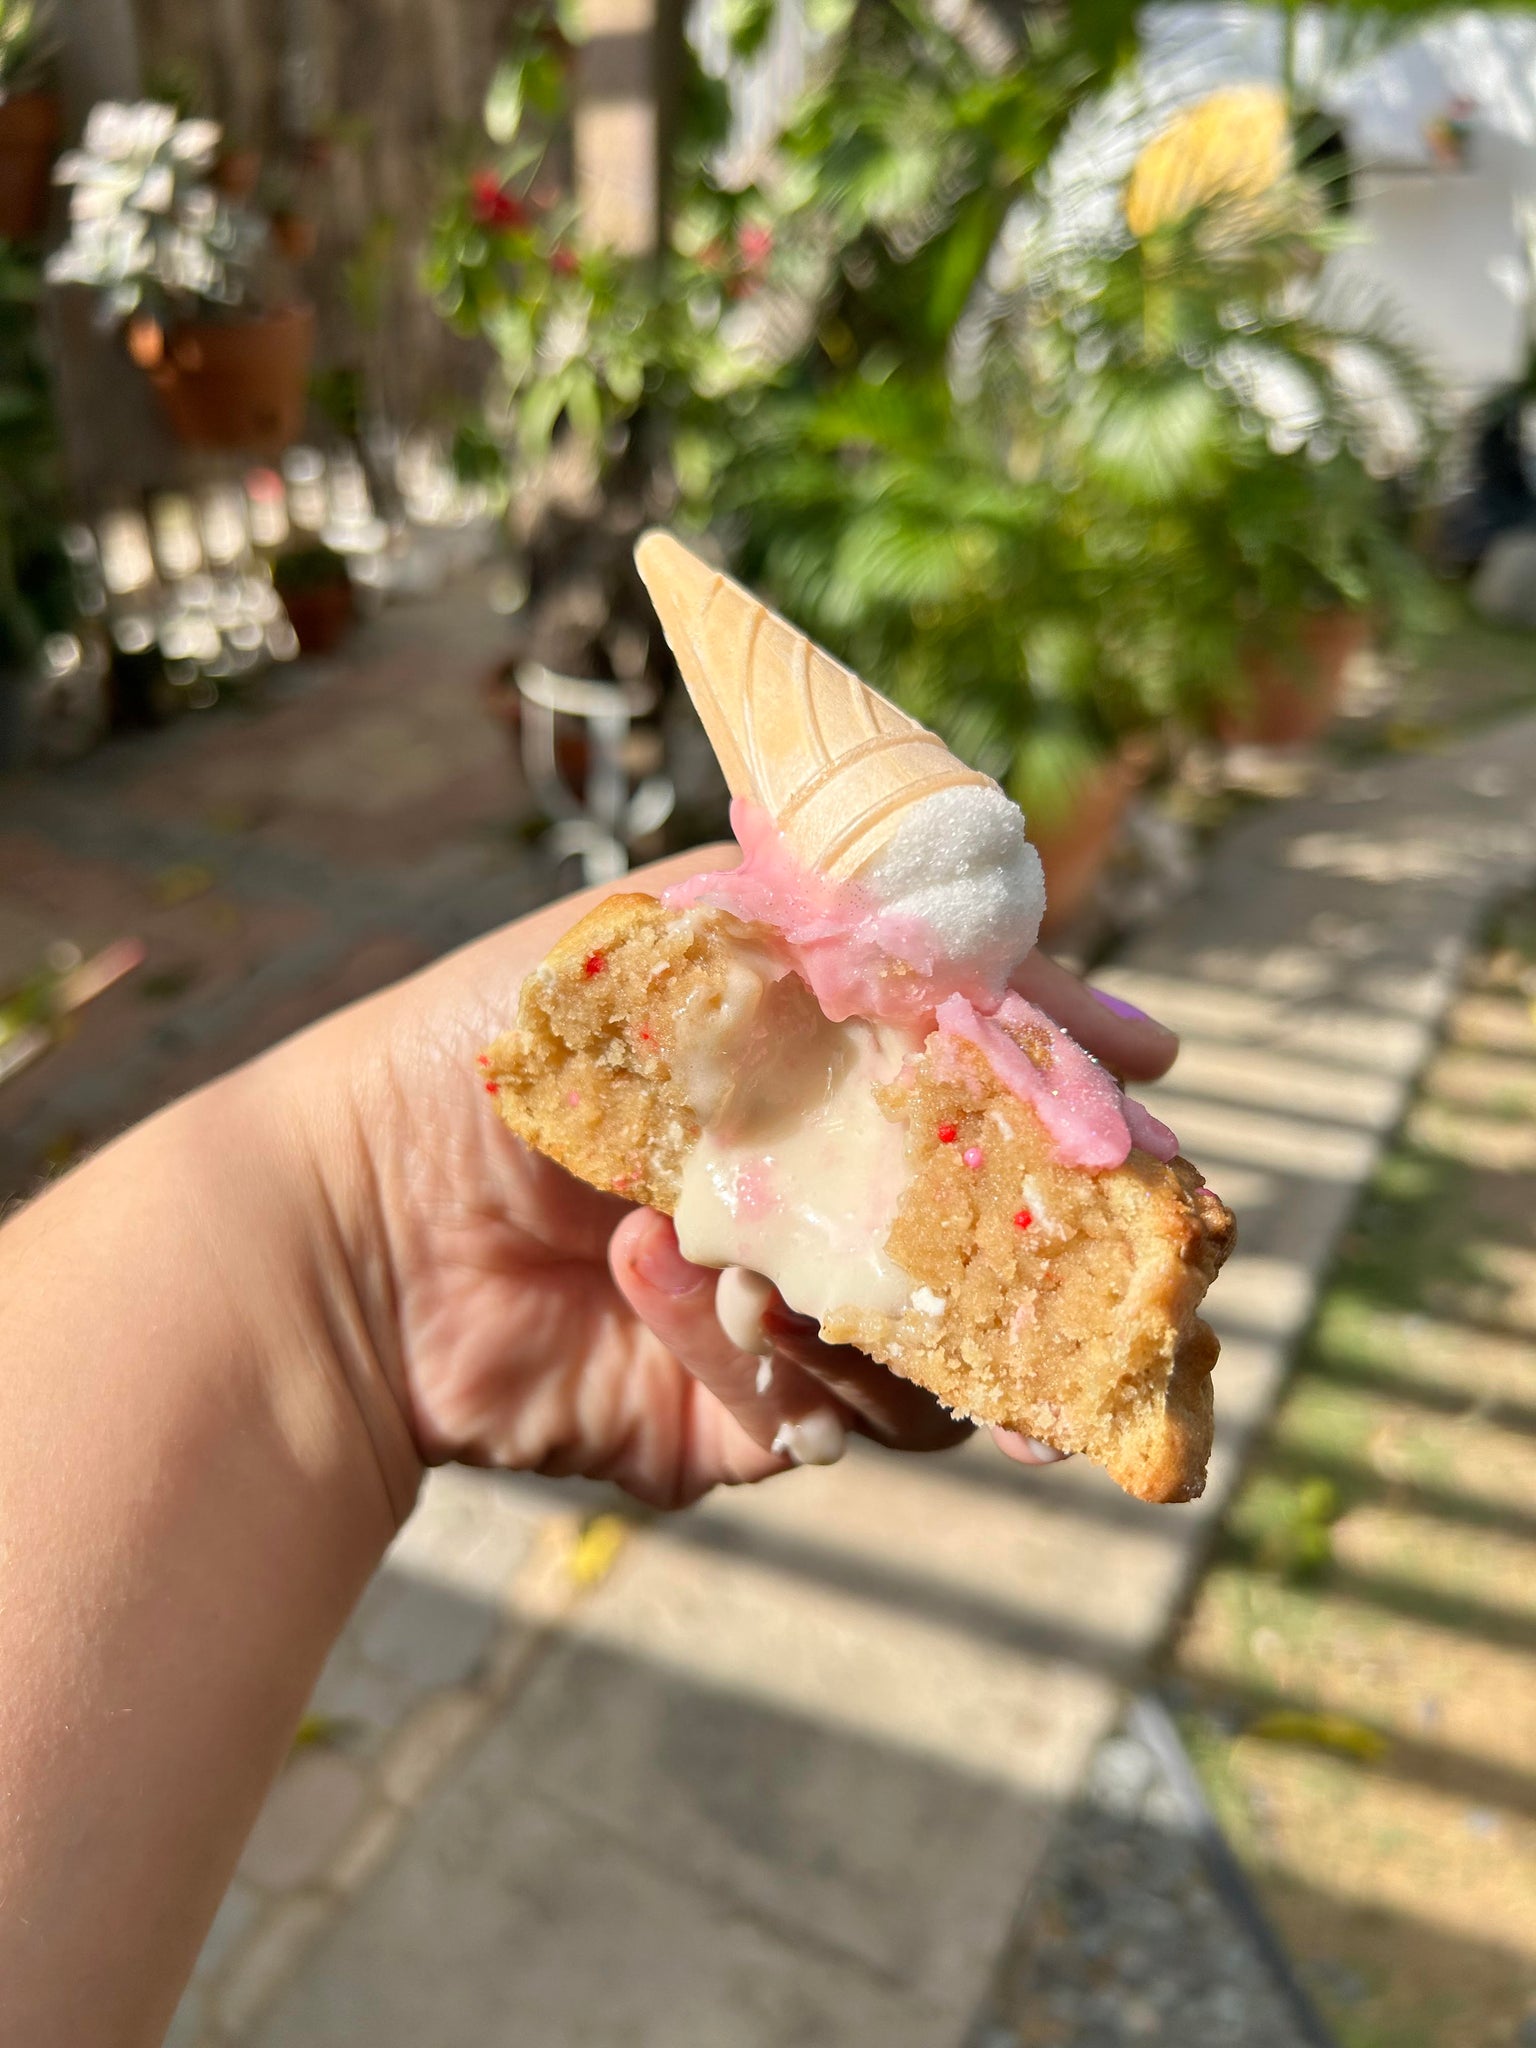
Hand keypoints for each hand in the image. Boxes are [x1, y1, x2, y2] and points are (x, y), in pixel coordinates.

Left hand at [277, 846, 1179, 1510]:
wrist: (354, 1213)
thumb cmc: (516, 1040)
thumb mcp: (700, 933)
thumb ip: (893, 947)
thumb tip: (1121, 1022)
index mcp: (834, 1087)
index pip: (1012, 1109)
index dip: (1090, 1118)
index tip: (1156, 1114)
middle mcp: (831, 1209)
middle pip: (1010, 1256)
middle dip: (1051, 1264)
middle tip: (1095, 1274)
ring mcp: (795, 1323)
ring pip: (942, 1360)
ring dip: (867, 1303)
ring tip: (752, 1254)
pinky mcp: (745, 1424)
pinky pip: (822, 1415)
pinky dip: (748, 1348)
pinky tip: (650, 1276)